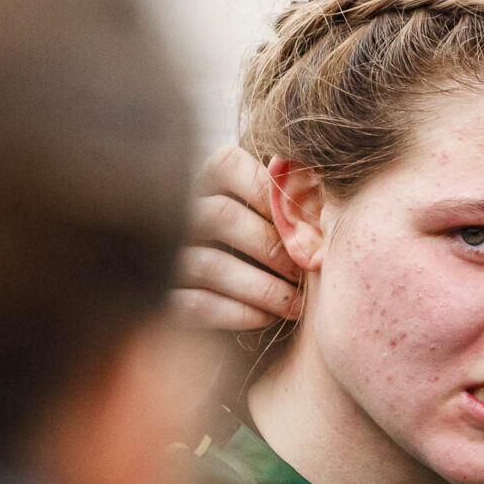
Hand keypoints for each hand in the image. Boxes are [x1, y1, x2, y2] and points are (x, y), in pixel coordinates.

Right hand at [171, 145, 301, 331]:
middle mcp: (175, 211)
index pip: (228, 165)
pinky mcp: (164, 299)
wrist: (231, 301)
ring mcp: (164, 255)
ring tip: (297, 305)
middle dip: (273, 246)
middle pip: (220, 215)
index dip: (270, 192)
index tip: (308, 223)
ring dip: (264, 287)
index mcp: (203, 179)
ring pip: (210, 265)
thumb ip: (288, 196)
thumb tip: (319, 186)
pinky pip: (197, 305)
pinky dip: (240, 313)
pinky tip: (269, 318)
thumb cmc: (264, 245)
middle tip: (308, 271)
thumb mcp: (270, 213)